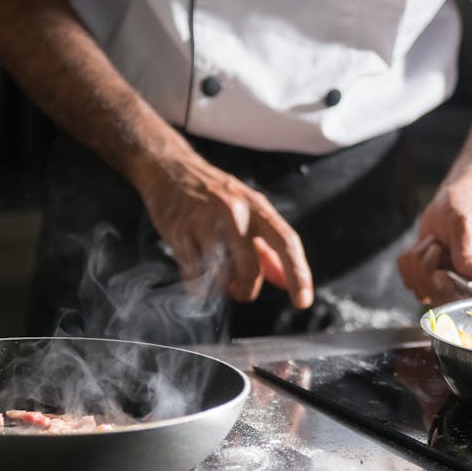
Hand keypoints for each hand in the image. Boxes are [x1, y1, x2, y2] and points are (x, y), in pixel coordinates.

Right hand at [135, 153, 313, 308]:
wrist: (170, 169)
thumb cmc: (215, 195)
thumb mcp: (249, 213)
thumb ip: (269, 251)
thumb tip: (287, 283)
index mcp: (257, 206)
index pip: (286, 242)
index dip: (298, 274)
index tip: (302, 301)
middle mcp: (233, 212)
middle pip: (250, 266)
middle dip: (247, 289)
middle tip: (240, 292)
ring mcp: (204, 221)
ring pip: (220, 274)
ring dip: (220, 286)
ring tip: (216, 276)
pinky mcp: (179, 232)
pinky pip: (193, 274)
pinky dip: (197, 282)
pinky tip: (196, 269)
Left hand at [397, 179, 471, 303]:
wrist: (454, 199)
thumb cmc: (466, 206)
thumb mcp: (466, 223)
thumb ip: (467, 250)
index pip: (470, 298)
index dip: (448, 287)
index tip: (440, 267)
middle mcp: (471, 284)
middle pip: (440, 298)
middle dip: (427, 270)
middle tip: (434, 244)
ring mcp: (449, 283)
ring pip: (420, 289)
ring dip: (417, 261)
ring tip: (432, 241)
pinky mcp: (430, 279)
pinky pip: (409, 280)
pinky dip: (408, 262)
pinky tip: (421, 246)